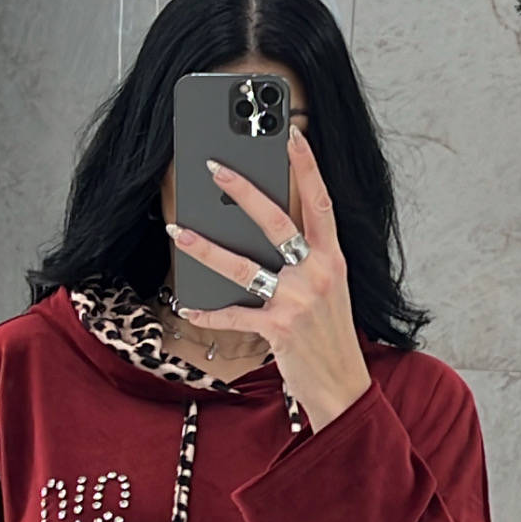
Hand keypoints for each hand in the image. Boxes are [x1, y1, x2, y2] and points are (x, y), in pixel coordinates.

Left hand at [166, 128, 371, 434]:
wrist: (342, 386)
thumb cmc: (329, 338)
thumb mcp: (328, 293)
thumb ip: (304, 264)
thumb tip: (261, 242)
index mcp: (332, 260)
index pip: (321, 204)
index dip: (308, 167)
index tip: (293, 135)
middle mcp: (316, 274)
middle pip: (276, 223)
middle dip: (242, 192)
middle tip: (214, 169)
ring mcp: (297, 301)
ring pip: (243, 266)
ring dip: (205, 249)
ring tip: (179, 231)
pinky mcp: (277, 329)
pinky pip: (234, 314)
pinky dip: (208, 312)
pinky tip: (188, 306)